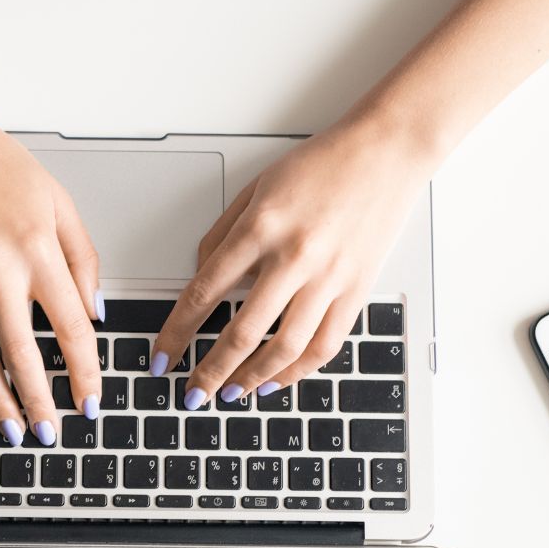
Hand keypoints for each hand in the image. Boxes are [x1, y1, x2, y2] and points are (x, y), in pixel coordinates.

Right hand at [0, 114, 102, 444]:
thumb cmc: (0, 167)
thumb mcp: (61, 204)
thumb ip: (84, 261)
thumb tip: (95, 315)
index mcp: (37, 252)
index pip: (70, 329)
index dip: (83, 372)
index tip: (90, 400)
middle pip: (22, 355)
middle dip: (39, 402)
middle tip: (52, 434)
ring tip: (15, 432)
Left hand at [152, 116, 430, 404]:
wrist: (385, 153)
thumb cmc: (321, 165)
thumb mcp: (255, 189)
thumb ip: (222, 235)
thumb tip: (200, 278)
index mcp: (260, 228)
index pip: (204, 293)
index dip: (177, 333)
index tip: (163, 357)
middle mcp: (293, 257)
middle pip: (241, 332)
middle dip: (211, 372)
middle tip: (193, 393)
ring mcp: (328, 278)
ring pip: (285, 348)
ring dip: (252, 380)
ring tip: (231, 394)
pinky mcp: (356, 290)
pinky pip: (325, 345)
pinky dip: (297, 372)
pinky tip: (276, 381)